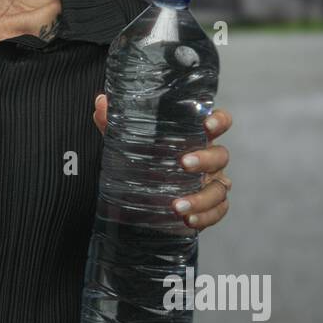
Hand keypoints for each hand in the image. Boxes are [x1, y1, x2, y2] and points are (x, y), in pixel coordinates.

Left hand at [93, 94, 232, 229]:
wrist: (140, 199)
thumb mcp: (126, 142)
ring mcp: (211, 183)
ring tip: (177, 206)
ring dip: (202, 197)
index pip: (218, 122)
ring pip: (220, 188)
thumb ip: (114, 123)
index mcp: (194, 137)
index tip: (206, 124)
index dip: (218, 120)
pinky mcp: (209, 207)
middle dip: (205, 159)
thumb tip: (101, 102)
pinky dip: (206, 217)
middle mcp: (208, 159)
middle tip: (182, 163)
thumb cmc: (142, 162)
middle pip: (220, 155)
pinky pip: (218, 211)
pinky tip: (188, 220)